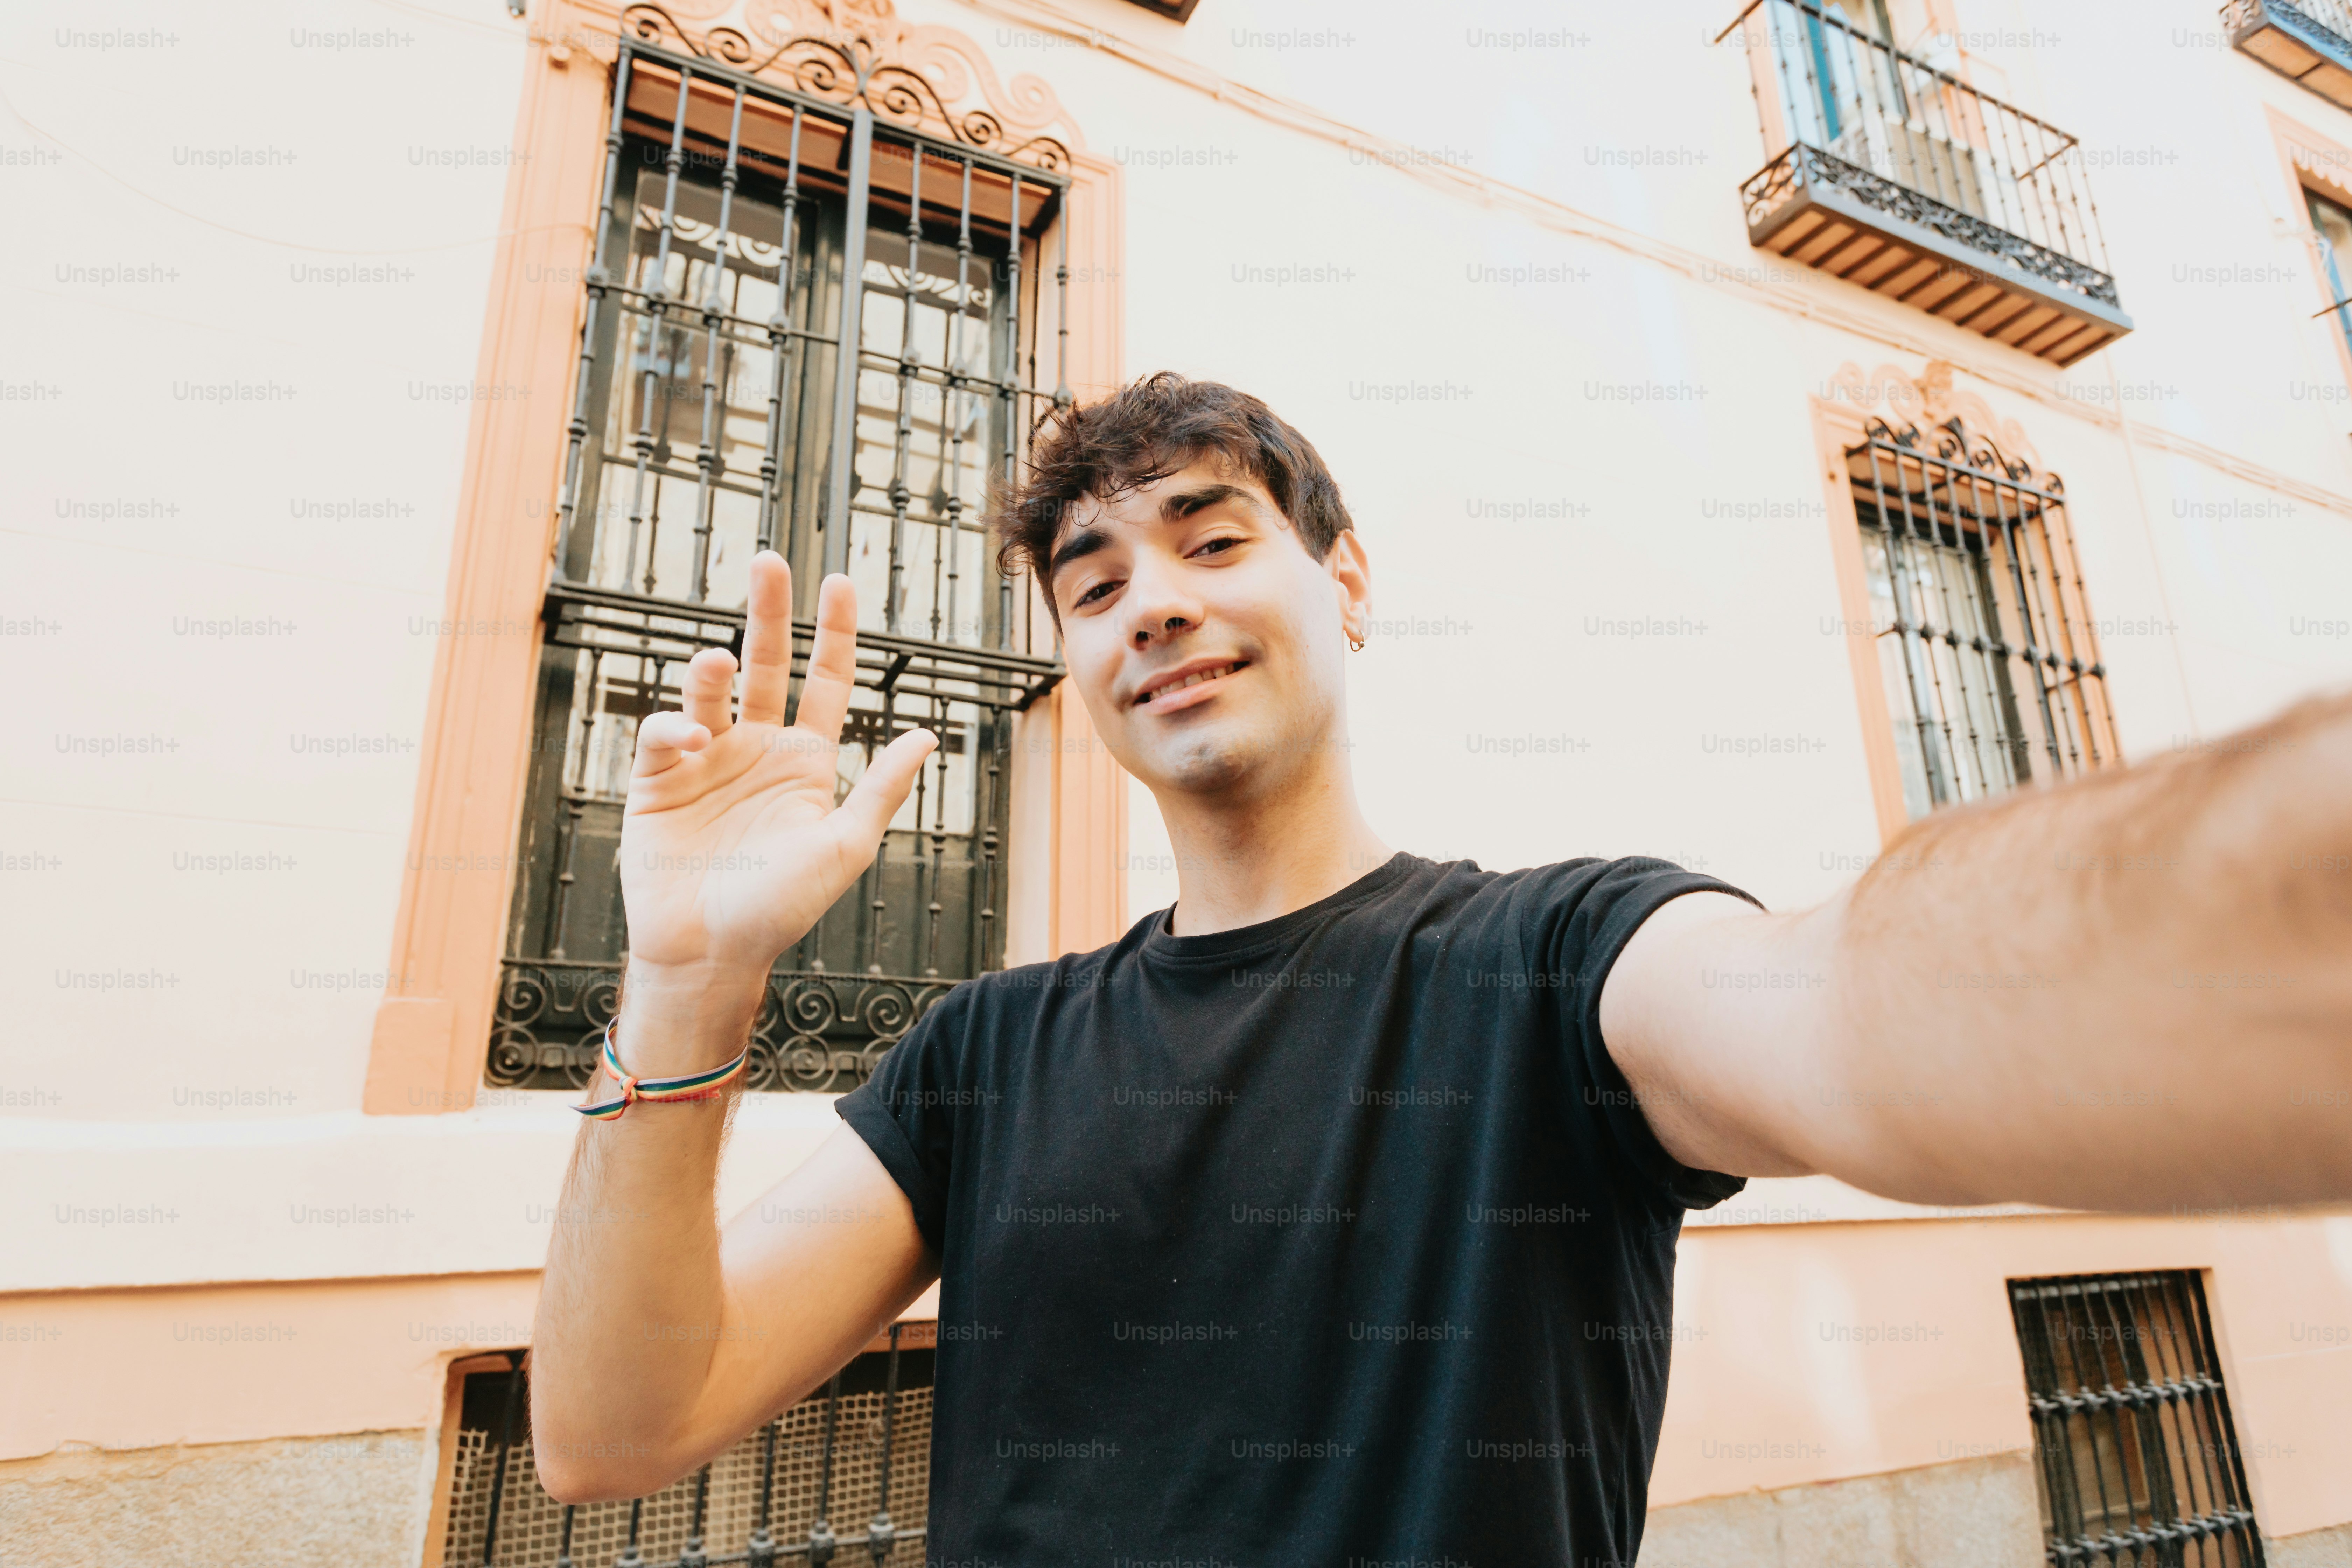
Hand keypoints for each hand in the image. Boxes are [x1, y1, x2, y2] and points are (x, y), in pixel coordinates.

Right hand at [619, 552, 936, 992]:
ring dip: (714, 668)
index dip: (833, 633)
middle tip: (768, 561)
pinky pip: (664, 732)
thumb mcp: (845, 846)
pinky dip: (675, 727)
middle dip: (768, 612)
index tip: (838, 581)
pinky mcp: (657, 779)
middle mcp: (755, 748)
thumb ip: (882, 788)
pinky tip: (690, 743)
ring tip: (718, 662)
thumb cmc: (781, 908)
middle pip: (767, 663)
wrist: (710, 951)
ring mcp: (705, 760)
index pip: (825, 681)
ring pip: (710, 689)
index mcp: (804, 761)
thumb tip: (928, 734)